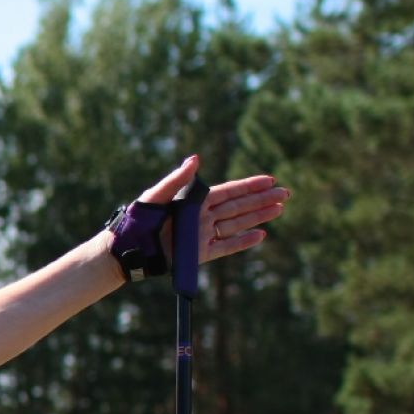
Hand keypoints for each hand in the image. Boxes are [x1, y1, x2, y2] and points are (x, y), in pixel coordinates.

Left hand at [135, 155, 289, 263]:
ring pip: (237, 224)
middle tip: (285, 193)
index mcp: (194, 201)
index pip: (228, 191)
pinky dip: (243, 241)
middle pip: (239, 207)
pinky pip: (226, 246)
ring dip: (258, 217)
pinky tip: (261, 234)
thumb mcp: (155, 195)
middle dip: (262, 199)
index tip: (270, 180)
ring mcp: (202, 235)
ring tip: (279, 209)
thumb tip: (196, 159)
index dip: (249, 185)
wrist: (128, 249)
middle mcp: (202, 217)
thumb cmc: (138, 220)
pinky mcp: (200, 254)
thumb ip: (177, 179)